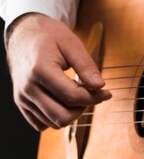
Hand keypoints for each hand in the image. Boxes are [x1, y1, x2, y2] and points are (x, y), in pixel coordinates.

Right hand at [6, 13, 110, 130]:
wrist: (24, 35)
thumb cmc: (49, 36)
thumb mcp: (72, 44)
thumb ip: (86, 66)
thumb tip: (100, 86)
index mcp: (40, 70)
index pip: (72, 96)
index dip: (95, 97)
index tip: (107, 92)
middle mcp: (28, 88)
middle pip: (63, 116)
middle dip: (83, 107)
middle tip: (91, 94)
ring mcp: (22, 97)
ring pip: (53, 123)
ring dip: (71, 113)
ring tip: (77, 94)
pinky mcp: (21, 103)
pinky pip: (41, 123)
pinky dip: (57, 117)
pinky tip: (64, 101)